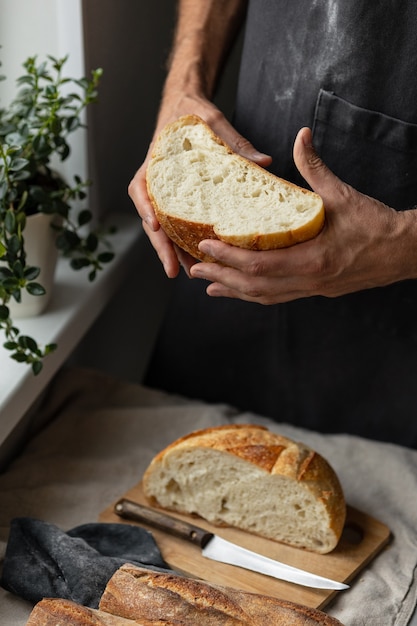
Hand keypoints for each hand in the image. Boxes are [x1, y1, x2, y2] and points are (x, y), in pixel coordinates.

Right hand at [128, 100, 271, 277]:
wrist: (184, 108)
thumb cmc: (193, 114)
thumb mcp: (212, 121)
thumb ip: (234, 141)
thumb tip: (264, 162)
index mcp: (156, 163)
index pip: (141, 188)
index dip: (146, 206)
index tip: (154, 223)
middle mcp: (156, 183)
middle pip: (151, 219)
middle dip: (161, 246)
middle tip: (173, 269)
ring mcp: (166, 195)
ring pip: (163, 228)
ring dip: (173, 251)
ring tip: (188, 274)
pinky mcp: (179, 201)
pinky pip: (178, 224)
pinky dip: (185, 242)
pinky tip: (198, 259)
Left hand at [189, 127, 416, 303]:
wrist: (404, 252)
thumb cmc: (376, 225)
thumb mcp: (343, 195)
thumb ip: (315, 168)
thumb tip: (300, 136)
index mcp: (312, 259)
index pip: (259, 263)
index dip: (228, 256)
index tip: (205, 245)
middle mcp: (308, 281)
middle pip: (254, 286)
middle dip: (222, 278)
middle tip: (194, 269)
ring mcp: (311, 290)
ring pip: (264, 296)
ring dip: (234, 291)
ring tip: (208, 284)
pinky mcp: (315, 291)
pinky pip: (278, 297)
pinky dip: (254, 294)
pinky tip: (241, 290)